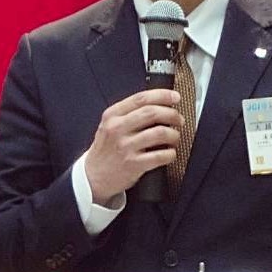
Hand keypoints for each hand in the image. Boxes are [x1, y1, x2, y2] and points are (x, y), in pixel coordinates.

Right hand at [84, 89, 182, 203]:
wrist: (93, 176)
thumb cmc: (106, 150)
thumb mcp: (109, 125)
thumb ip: (128, 113)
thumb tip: (159, 103)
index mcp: (112, 115)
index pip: (141, 98)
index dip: (162, 95)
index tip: (175, 97)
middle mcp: (117, 129)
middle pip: (152, 113)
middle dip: (172, 114)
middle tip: (179, 119)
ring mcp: (125, 147)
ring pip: (159, 133)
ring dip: (174, 134)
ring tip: (174, 137)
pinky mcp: (133, 164)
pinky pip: (160, 156)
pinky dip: (171, 153)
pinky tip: (170, 153)